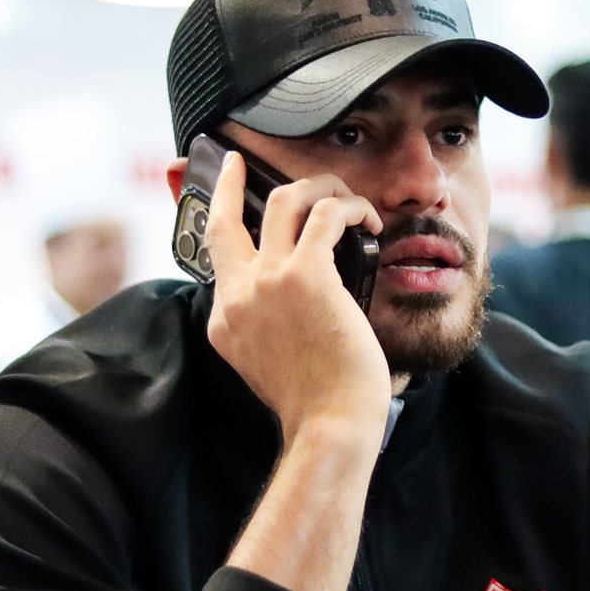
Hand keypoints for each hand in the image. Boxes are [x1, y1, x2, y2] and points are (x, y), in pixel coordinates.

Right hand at [204, 151, 389, 446]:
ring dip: (319, 190)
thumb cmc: (316, 404)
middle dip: (229, 183)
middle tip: (238, 164)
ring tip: (344, 199)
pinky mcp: (304, 274)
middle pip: (224, 220)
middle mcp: (236, 296)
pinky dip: (350, 208)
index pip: (222, 262)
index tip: (238, 212)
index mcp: (224, 322)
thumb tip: (297, 301)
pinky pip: (326, 214)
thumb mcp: (269, 365)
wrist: (329, 426)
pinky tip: (367, 220)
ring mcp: (266, 282)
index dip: (233, 231)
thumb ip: (268, 328)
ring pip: (284, 200)